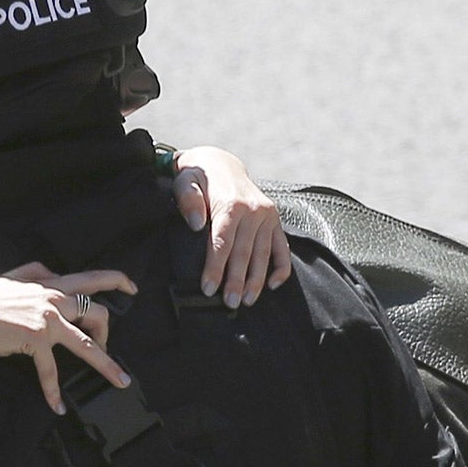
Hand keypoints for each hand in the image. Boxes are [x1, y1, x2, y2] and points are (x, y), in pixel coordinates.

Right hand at [0, 266, 137, 412]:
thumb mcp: (10, 278)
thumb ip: (34, 272)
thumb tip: (51, 271)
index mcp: (49, 284)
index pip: (90, 278)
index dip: (116, 280)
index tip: (132, 288)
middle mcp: (52, 299)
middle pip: (98, 313)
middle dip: (107, 333)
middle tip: (107, 348)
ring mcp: (46, 319)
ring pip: (87, 344)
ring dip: (106, 365)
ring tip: (120, 380)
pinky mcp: (36, 339)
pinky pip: (51, 370)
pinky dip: (54, 391)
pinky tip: (58, 406)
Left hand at [171, 146, 293, 309]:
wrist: (221, 164)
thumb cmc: (198, 177)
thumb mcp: (185, 181)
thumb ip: (188, 200)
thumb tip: (196, 223)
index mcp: (230, 203)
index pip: (222, 242)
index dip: (216, 268)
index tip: (208, 288)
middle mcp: (253, 210)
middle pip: (244, 253)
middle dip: (237, 281)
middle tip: (230, 303)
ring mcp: (267, 216)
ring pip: (263, 255)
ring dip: (256, 281)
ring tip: (247, 301)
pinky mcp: (275, 220)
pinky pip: (282, 248)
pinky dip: (280, 268)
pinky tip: (272, 285)